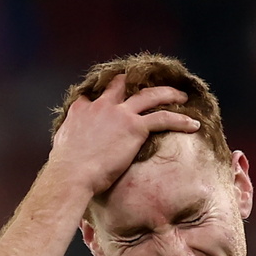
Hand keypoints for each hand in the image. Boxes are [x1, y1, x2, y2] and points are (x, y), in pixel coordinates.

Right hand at [50, 74, 200, 198]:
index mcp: (82, 110)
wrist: (72, 174)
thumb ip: (68, 140)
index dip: (104, 96)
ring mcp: (119, 114)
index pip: (94, 97)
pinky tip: (193, 124)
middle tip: (150, 84)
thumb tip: (66, 153)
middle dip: (136, 82)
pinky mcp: (134, 127)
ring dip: (167, 94)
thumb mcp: (61, 148)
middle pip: (123, 86)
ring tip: (181, 97)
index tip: (112, 97)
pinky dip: (179, 119)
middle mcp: (102, 106)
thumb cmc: (65, 169)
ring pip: (149, 95)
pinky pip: (162, 118)